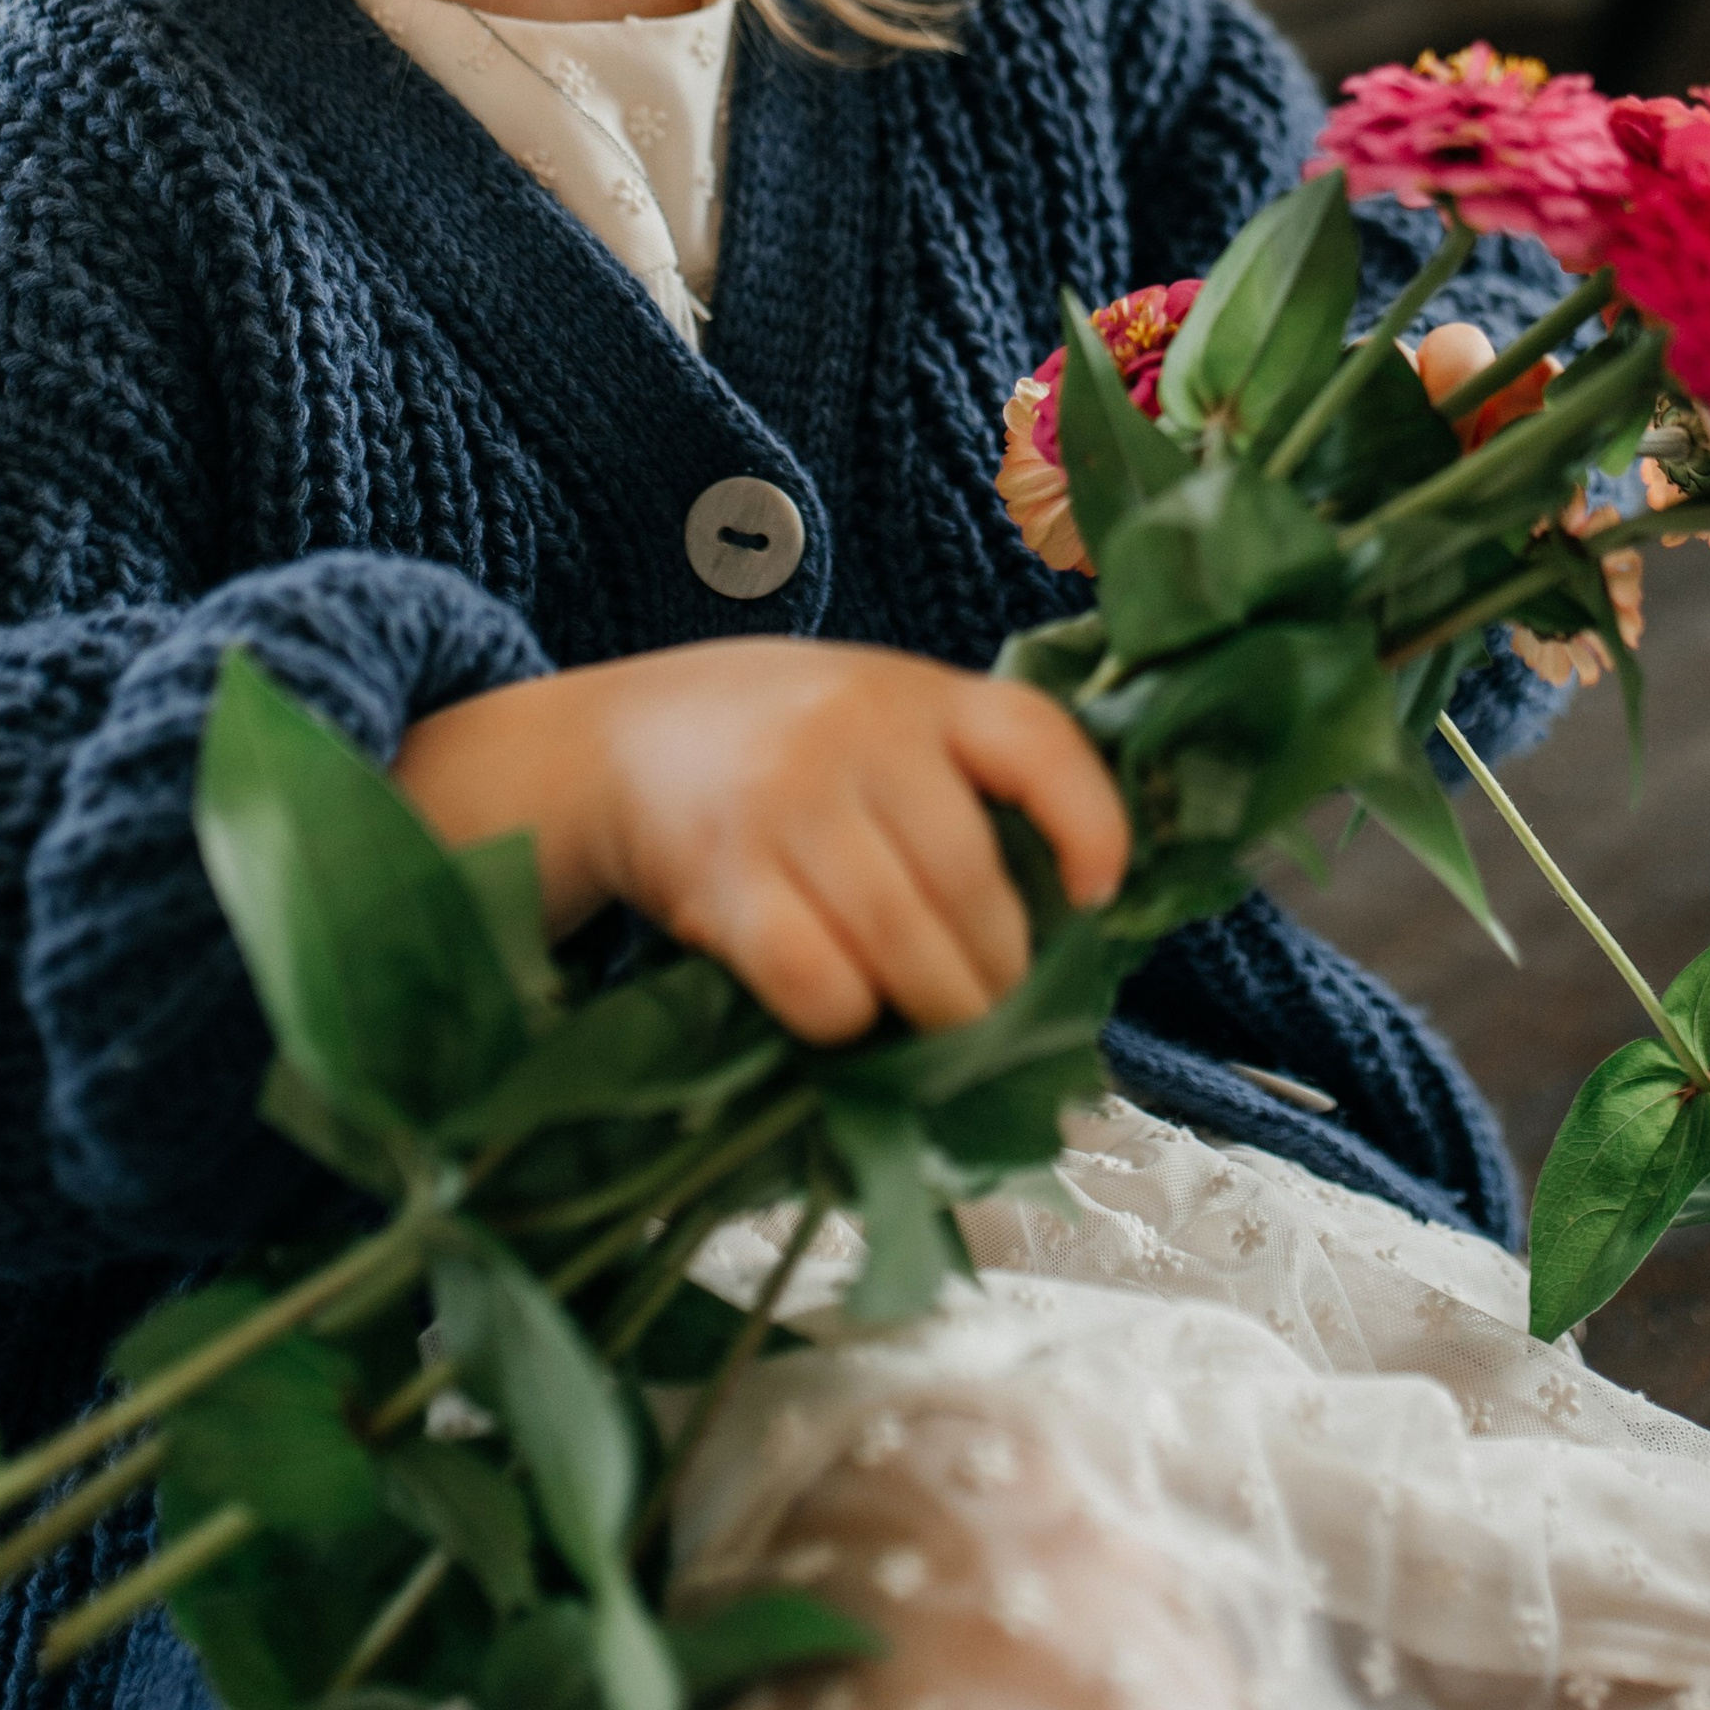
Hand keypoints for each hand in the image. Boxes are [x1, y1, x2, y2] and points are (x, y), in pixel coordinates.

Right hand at [393, 640, 1130, 1044]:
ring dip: (932, 1009)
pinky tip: (841, 1008)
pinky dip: (845, 1018)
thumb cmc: (777, 741)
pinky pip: (818, 982)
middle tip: (988, 1001)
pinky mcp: (724, 881)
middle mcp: (855, 733)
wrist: (615, 741)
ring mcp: (786, 802)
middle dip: (996, 971)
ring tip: (928, 1017)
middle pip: (971, 883)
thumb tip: (1068, 907)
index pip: (1036, 741)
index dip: (1090, 824)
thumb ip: (959, 775)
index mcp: (916, 692)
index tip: (1095, 892)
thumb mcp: (876, 712)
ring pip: (904, 944)